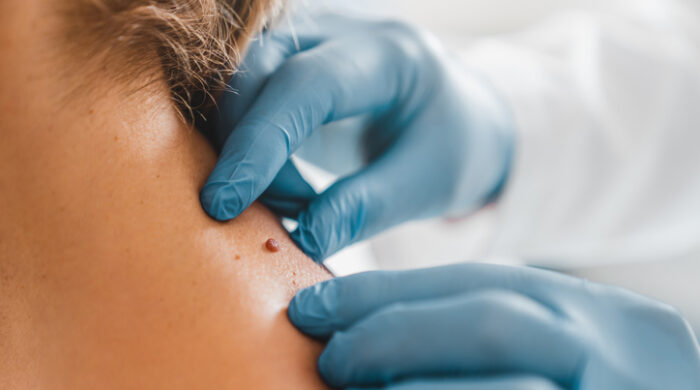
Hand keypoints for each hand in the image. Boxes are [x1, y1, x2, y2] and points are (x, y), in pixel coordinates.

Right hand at [199, 14, 513, 260]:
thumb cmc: (453, 148)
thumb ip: (367, 208)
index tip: (225, 203)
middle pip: (257, 70)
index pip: (305, 85)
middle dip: (247, 148)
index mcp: (388, 56)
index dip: (259, 142)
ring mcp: (313, 42)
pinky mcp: (294, 64)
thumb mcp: (427, 184)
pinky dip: (250, 145)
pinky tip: (282, 183)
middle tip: (275, 212)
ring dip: (245, 149)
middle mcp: (342, 31)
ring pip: (241, 80)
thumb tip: (305, 237)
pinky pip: (248, 96)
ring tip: (292, 202)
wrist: (461, 119)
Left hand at [288, 263, 699, 388]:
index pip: (471, 283)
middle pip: (488, 319)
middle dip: (395, 333)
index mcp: (576, 306)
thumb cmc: (598, 374)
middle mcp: (594, 343)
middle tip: (331, 357)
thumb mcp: (557, 335)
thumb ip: (487, 326)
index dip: (383, 293)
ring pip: (508, 387)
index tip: (314, 307)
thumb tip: (374, 333)